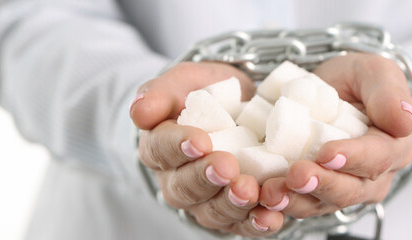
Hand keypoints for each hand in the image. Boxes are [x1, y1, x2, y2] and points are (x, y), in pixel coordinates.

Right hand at [130, 62, 283, 237]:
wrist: (243, 109)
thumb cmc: (209, 94)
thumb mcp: (185, 81)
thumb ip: (161, 92)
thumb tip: (140, 111)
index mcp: (160, 147)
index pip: (161, 149)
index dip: (178, 146)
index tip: (199, 141)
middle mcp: (179, 181)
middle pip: (186, 188)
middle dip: (206, 178)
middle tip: (227, 166)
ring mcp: (207, 201)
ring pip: (213, 211)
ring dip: (232, 203)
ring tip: (249, 191)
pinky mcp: (236, 213)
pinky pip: (243, 224)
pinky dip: (257, 223)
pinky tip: (270, 217)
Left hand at [259, 53, 411, 217]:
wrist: (326, 91)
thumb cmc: (356, 80)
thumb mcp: (375, 72)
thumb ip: (389, 93)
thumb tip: (406, 121)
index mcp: (394, 147)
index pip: (378, 157)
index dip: (354, 157)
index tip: (328, 153)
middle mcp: (372, 176)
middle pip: (350, 189)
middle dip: (322, 184)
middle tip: (296, 175)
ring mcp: (342, 189)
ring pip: (322, 203)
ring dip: (297, 200)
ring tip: (273, 192)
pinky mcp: (314, 195)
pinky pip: (299, 203)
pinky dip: (281, 202)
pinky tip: (263, 195)